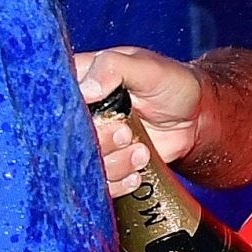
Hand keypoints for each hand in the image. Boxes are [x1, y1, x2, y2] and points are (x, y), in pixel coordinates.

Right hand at [74, 46, 202, 192]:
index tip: (94, 113)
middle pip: (67, 137)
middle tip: (125, 132)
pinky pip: (100, 184)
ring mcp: (93, 142)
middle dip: (99, 140)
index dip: (70, 111)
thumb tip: (86, 89)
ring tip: (140, 149)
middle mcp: (81, 113)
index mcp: (81, 81)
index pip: (56, 98)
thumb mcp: (145, 67)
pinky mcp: (106, 166)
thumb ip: (112, 68)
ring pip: (83, 164)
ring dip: (114, 162)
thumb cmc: (171, 84)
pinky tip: (137, 167)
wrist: (195, 118)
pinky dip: (119, 181)